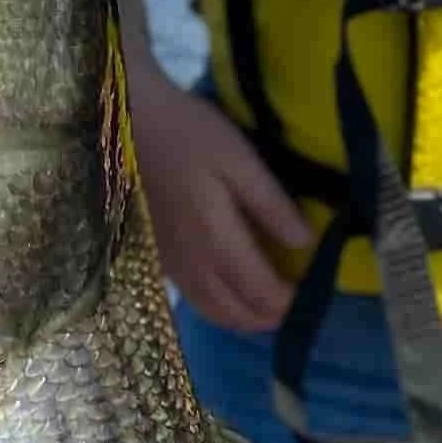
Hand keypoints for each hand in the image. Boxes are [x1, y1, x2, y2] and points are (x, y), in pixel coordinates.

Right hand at [123, 50, 308, 335]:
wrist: (128, 124)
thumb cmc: (189, 133)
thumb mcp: (240, 160)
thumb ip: (272, 204)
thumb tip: (306, 243)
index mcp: (217, 241)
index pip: (261, 292)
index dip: (290, 302)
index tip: (313, 295)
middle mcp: (193, 264)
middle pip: (236, 312)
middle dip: (269, 317)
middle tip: (296, 306)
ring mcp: (171, 264)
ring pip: (211, 311)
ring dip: (243, 318)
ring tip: (268, 309)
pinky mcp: (157, 257)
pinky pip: (192, 298)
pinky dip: (217, 308)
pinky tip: (229, 294)